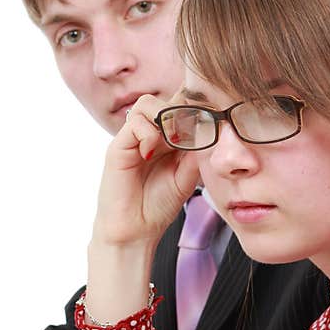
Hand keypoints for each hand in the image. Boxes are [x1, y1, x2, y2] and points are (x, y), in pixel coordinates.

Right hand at [92, 93, 200, 246]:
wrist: (135, 231)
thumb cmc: (158, 206)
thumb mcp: (188, 177)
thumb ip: (196, 151)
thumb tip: (208, 127)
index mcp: (169, 138)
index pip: (183, 106)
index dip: (197, 105)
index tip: (211, 118)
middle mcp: (151, 133)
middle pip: (168, 98)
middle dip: (185, 110)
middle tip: (193, 134)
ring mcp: (133, 138)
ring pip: (148, 103)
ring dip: (165, 118)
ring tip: (172, 143)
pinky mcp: (118, 147)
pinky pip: (134, 123)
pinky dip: (148, 133)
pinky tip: (152, 153)